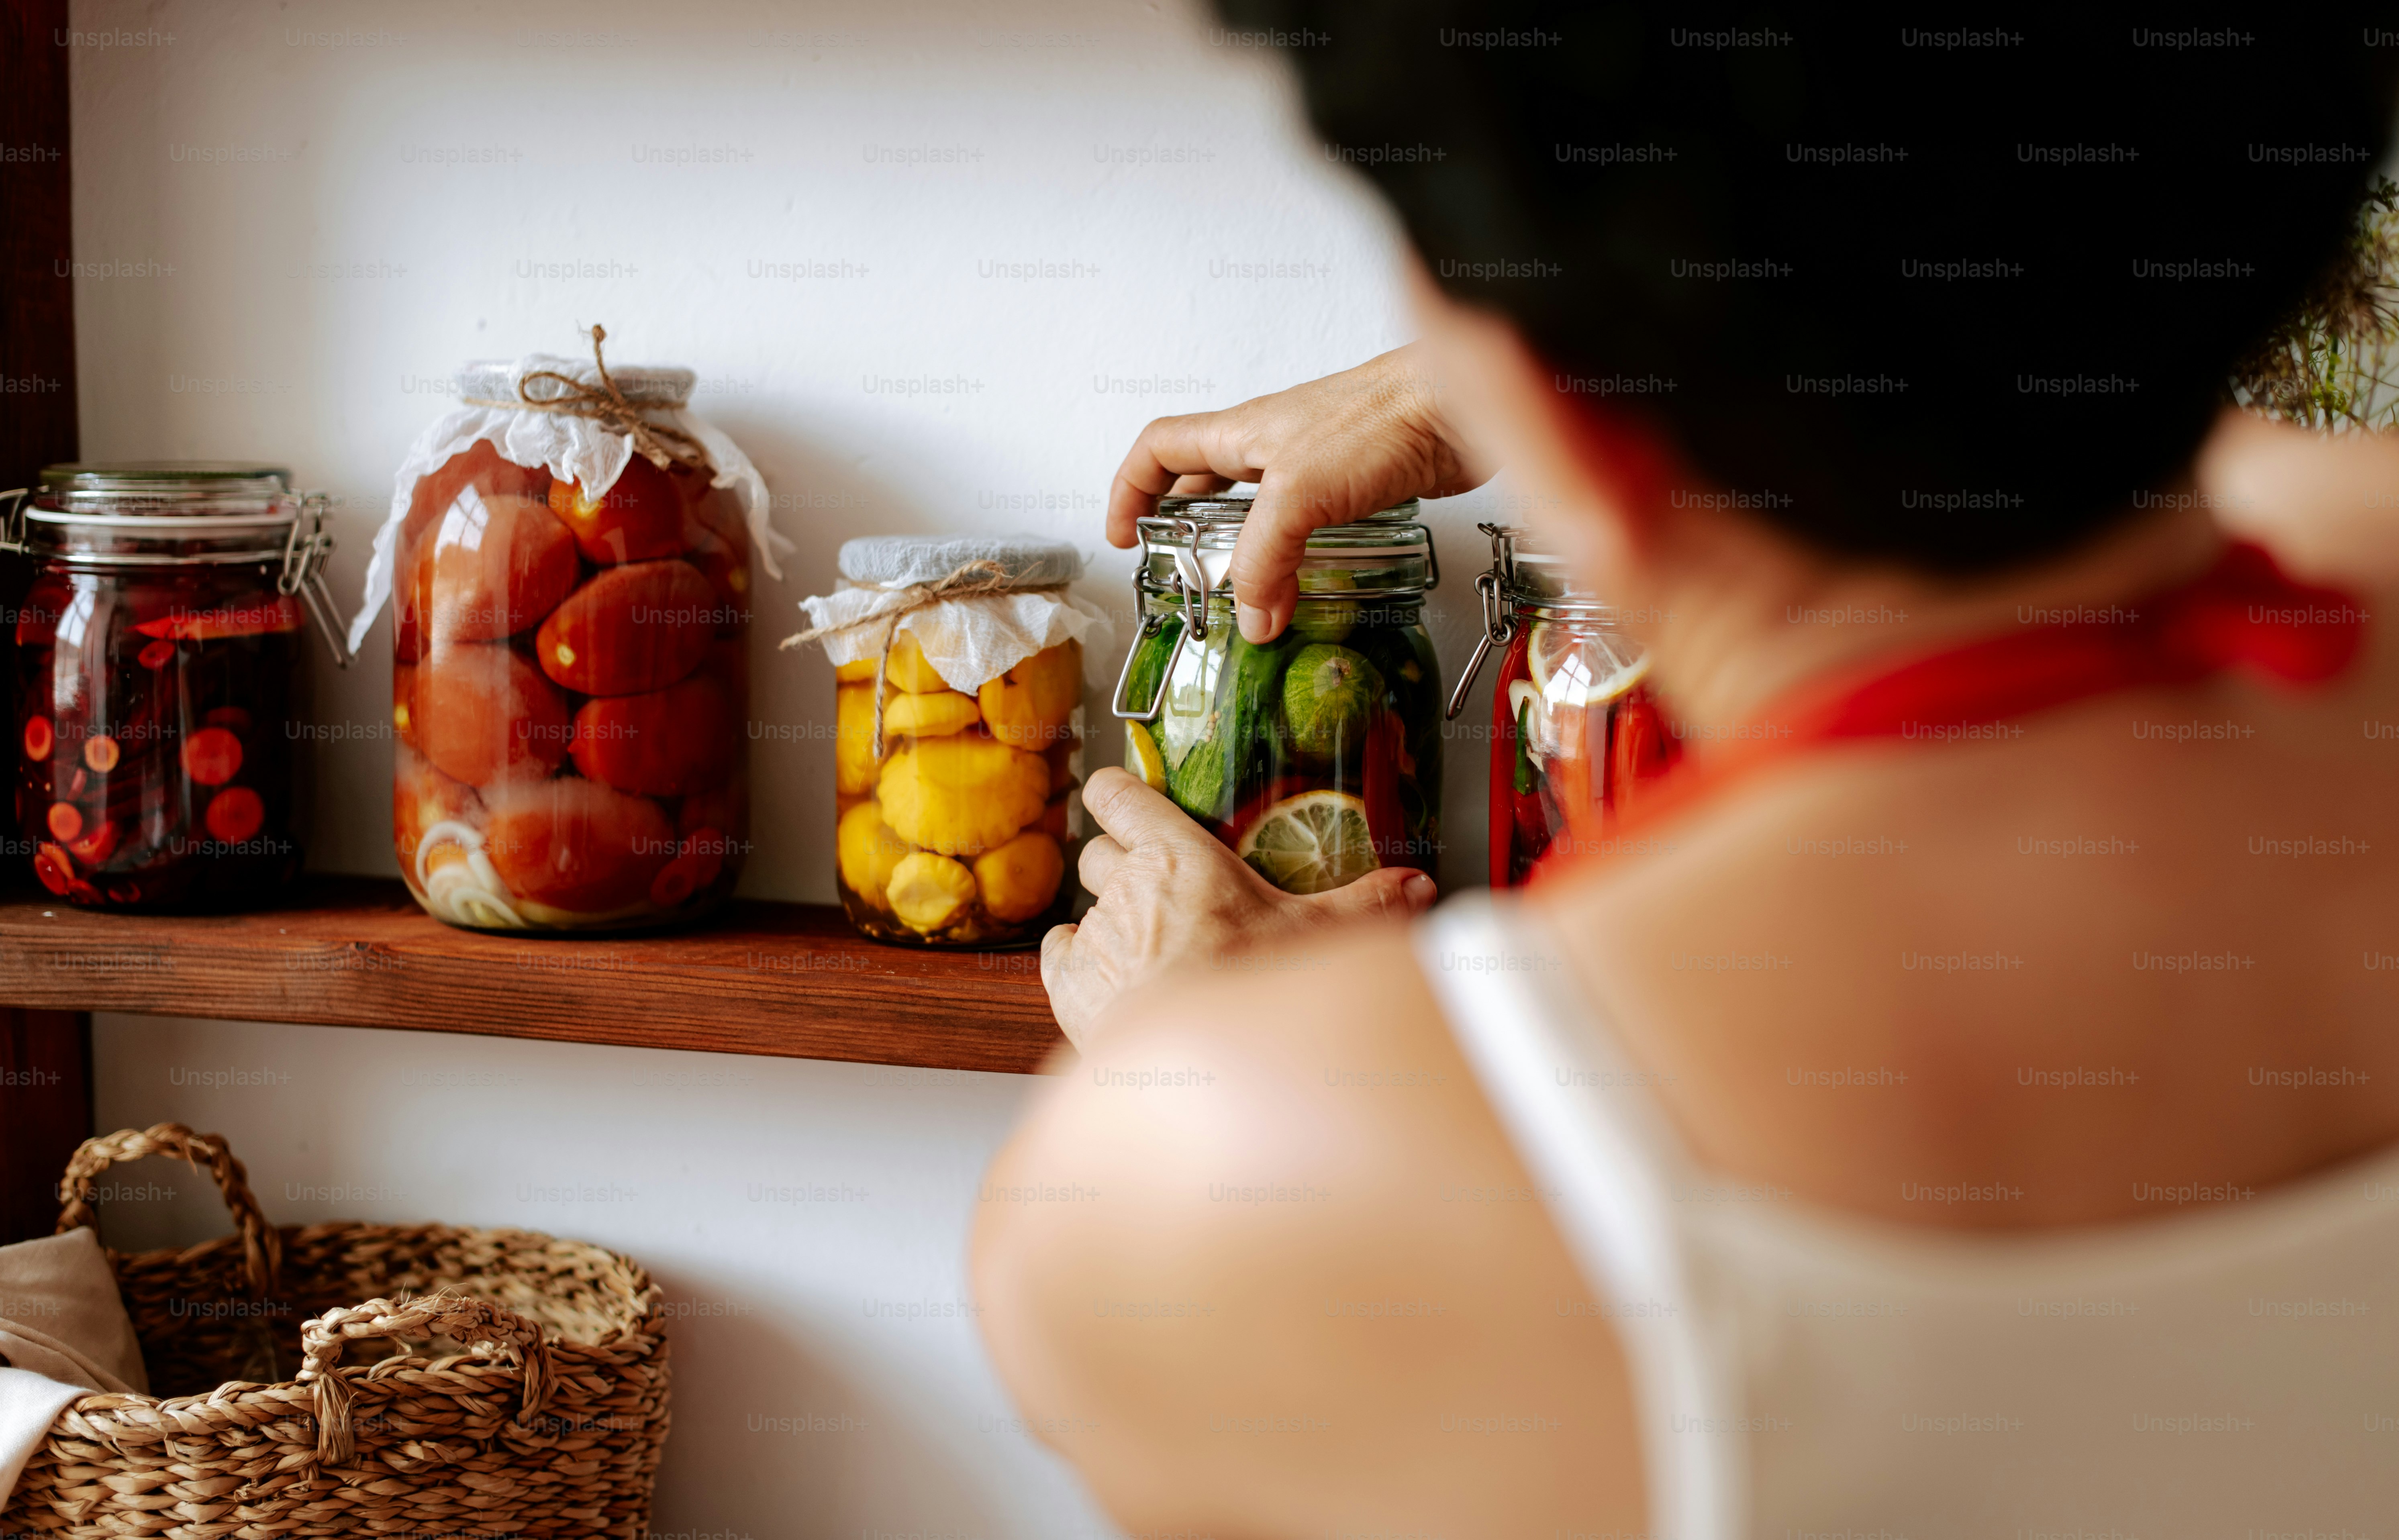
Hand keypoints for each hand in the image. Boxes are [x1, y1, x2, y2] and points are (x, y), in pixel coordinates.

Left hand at [1043, 768, 1437, 1049]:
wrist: (1207, 1071)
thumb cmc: (1259, 990)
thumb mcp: (1323, 937)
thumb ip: (1366, 904)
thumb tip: (1417, 887)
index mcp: (1179, 857)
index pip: (1121, 797)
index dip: (1116, 794)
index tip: (1119, 797)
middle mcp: (1125, 887)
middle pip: (1096, 853)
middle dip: (1116, 864)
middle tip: (1154, 890)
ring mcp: (1092, 936)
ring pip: (1080, 907)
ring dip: (1106, 922)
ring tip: (1145, 950)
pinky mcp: (1068, 985)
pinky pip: (1055, 952)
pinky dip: (1075, 961)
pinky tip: (1109, 977)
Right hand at [1105, 345, 1493, 642]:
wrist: (1457, 406)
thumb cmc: (1381, 418)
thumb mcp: (1299, 493)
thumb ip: (1265, 560)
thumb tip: (1251, 618)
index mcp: (1241, 433)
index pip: (1159, 449)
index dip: (1129, 489)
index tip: (1123, 534)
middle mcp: (1273, 443)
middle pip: (1204, 479)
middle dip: (1184, 524)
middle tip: (1179, 568)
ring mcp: (1317, 462)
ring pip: (1261, 506)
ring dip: (1246, 546)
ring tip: (1243, 589)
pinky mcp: (1359, 483)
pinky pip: (1310, 521)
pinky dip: (1299, 553)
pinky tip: (1308, 579)